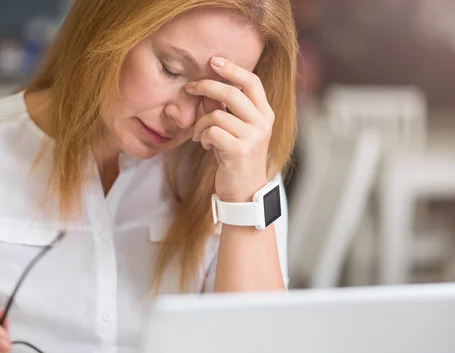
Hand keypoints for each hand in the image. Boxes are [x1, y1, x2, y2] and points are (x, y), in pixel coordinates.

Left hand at [185, 56, 274, 201]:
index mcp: (264, 114)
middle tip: (190, 88)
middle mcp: (262, 123)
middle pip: (232, 93)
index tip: (213, 60)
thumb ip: (223, 109)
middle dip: (206, 87)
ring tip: (200, 135)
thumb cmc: (235, 157)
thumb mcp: (234, 130)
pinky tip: (206, 146)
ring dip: (200, 124)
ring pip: (216, 115)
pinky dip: (203, 137)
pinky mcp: (239, 150)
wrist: (244, 191)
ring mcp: (253, 137)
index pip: (252, 81)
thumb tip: (205, 87)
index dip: (232, 68)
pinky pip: (212, 132)